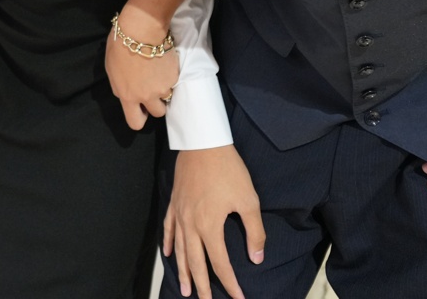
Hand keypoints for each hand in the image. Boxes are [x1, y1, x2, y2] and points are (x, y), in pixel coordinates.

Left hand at [104, 2, 179, 130]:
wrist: (142, 29)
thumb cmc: (120, 45)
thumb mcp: (111, 70)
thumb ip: (119, 87)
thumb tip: (125, 93)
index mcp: (128, 96)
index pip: (135, 123)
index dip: (139, 118)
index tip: (141, 110)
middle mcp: (147, 96)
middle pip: (157, 113)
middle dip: (155, 104)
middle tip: (152, 90)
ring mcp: (163, 87)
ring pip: (167, 97)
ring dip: (163, 90)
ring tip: (157, 73)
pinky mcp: (174, 76)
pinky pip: (173, 82)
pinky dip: (168, 75)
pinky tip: (162, 62)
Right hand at [163, 145, 264, 298]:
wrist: (203, 142)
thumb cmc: (228, 170)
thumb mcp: (249, 200)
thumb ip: (254, 232)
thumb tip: (256, 258)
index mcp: (210, 226)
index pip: (220, 263)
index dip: (229, 283)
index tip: (238, 297)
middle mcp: (191, 224)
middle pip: (196, 262)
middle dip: (202, 285)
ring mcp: (180, 214)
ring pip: (180, 250)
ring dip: (183, 271)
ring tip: (185, 289)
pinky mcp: (175, 202)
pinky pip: (169, 229)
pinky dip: (169, 244)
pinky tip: (170, 255)